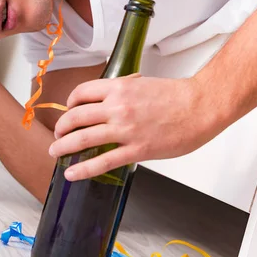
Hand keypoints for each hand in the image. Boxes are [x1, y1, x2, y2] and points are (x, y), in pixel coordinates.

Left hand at [48, 74, 222, 180]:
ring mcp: (125, 129)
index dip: (69, 103)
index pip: (81, 93)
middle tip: (57, 135)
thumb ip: (123, 89)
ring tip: (55, 152)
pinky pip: (103, 161)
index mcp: (118, 87)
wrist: (201, 106)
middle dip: (61, 128)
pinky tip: (72, 173)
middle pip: (75, 117)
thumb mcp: (143, 83)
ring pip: (83, 138)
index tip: (68, 111)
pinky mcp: (136, 149)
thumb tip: (111, 93)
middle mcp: (117, 107)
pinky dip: (83, 168)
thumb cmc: (176, 95)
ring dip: (63, 147)